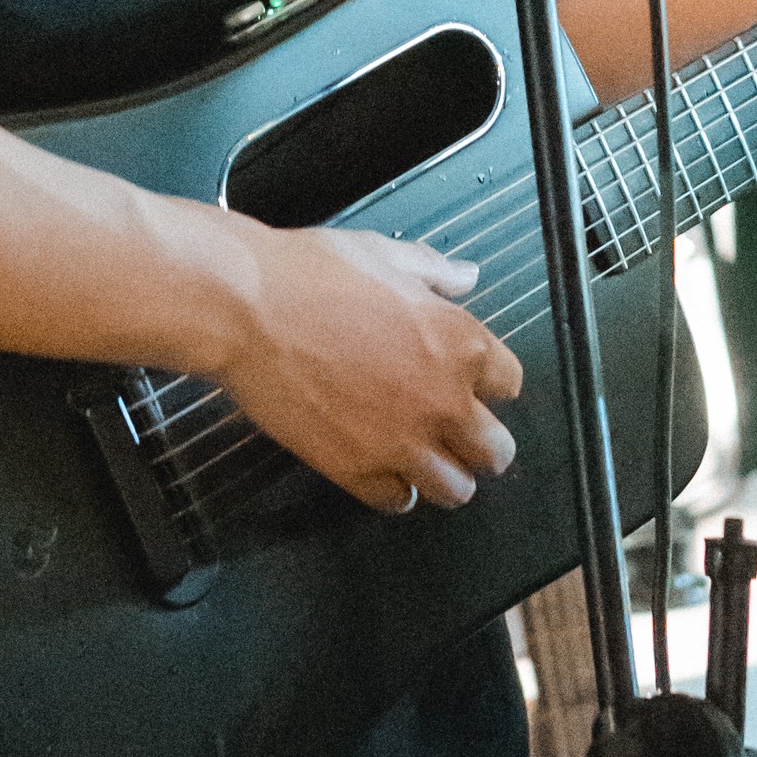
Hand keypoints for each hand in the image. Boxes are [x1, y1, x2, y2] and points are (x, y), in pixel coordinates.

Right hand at [212, 220, 523, 513]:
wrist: (246, 307)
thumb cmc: (310, 273)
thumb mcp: (385, 255)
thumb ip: (435, 272)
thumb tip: (466, 276)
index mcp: (459, 341)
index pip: (510, 385)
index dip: (490, 384)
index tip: (476, 385)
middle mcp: (443, 399)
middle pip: (495, 451)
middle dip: (482, 444)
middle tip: (462, 437)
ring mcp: (401, 442)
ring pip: (454, 489)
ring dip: (445, 476)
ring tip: (427, 462)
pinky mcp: (357, 470)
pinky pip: (397, 501)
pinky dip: (395, 491)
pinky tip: (384, 471)